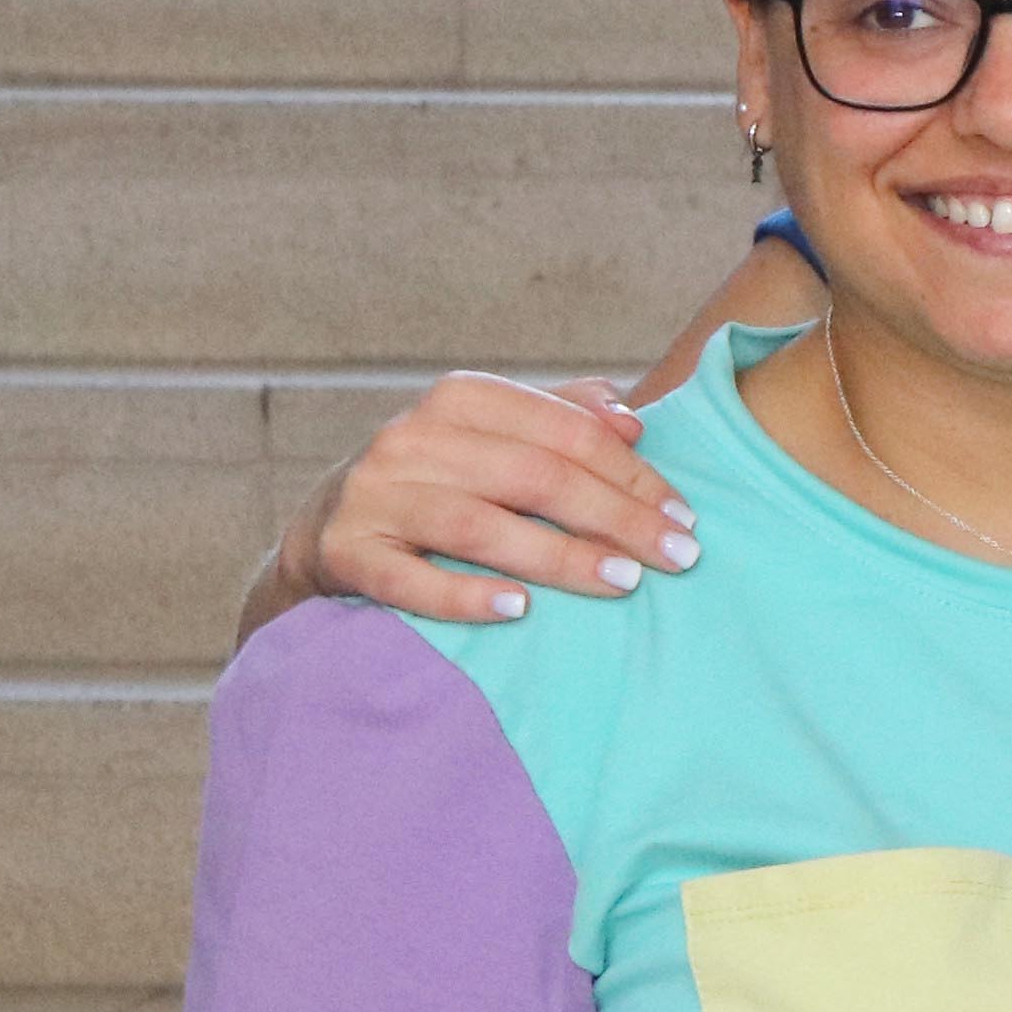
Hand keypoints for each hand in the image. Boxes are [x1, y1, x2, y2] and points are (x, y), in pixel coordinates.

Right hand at [270, 374, 694, 627]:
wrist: (327, 529)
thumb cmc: (441, 480)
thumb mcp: (495, 436)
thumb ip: (562, 417)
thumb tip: (632, 419)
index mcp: (459, 400)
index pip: (564, 432)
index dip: (633, 473)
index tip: (684, 516)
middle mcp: (410, 439)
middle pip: (532, 477)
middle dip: (615, 517)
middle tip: (677, 557)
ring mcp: (372, 496)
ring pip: (478, 526)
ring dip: (559, 557)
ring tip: (623, 582)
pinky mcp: (345, 553)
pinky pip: (407, 580)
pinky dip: (463, 596)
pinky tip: (519, 611)